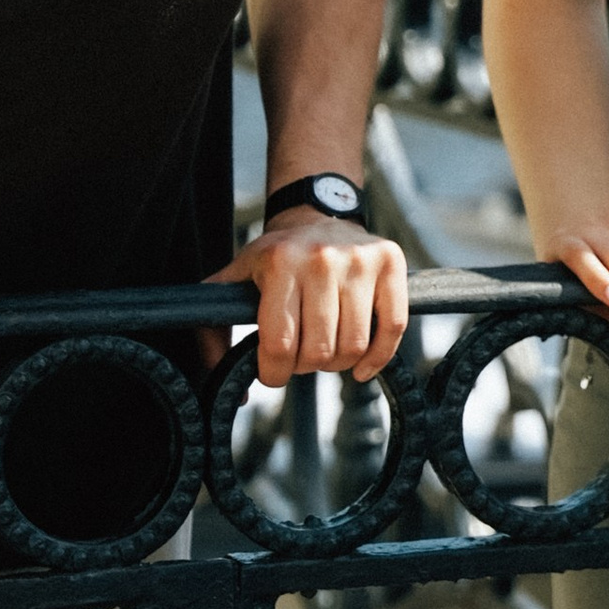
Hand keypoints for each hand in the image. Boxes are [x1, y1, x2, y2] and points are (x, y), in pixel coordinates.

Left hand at [210, 212, 407, 383]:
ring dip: (338, 364)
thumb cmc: (274, 259)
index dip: (274, 373)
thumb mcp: (232, 283)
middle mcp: (321, 258)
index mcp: (280, 262)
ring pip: (354, 345)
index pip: (279, 344)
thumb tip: (241, 394)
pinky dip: (379, 357)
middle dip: (305, 367)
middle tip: (301, 357)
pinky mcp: (390, 262)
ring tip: (326, 350)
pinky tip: (362, 365)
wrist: (315, 214)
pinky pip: (393, 327)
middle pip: (318, 351)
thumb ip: (214, 334)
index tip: (273, 373)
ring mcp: (360, 259)